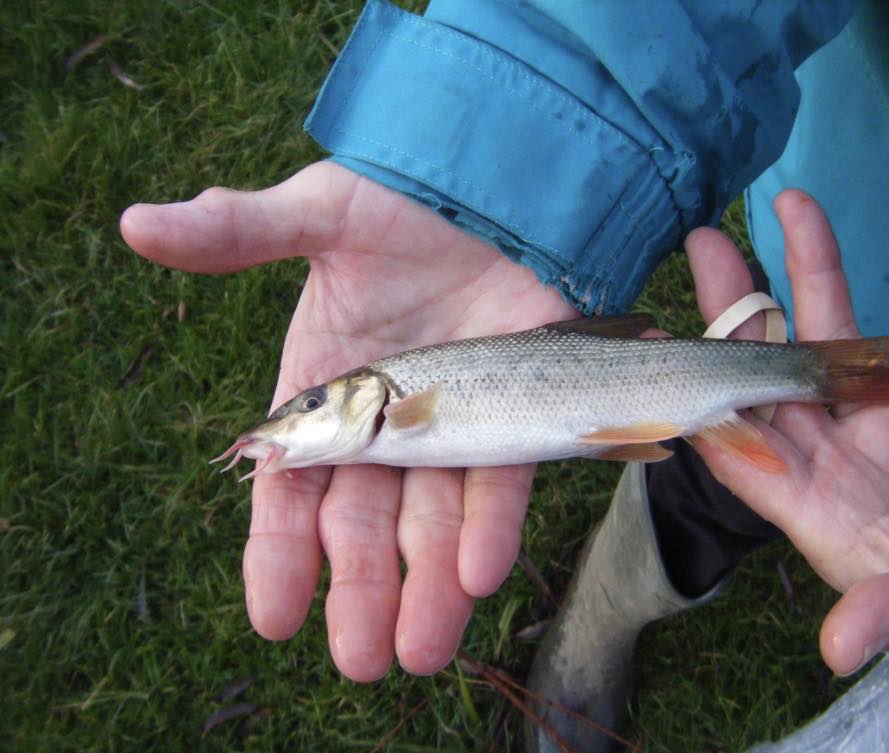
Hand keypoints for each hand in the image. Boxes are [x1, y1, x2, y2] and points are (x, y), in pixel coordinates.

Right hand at [121, 161, 575, 679]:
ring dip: (428, 584)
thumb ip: (238, 231)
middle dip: (359, 588)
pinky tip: (479, 574)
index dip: (279, 551)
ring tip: (424, 648)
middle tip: (359, 658)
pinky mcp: (513, 413)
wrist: (496, 186)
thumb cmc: (400, 201)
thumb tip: (138, 225)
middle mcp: (384, 419)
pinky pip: (498, 481)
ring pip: (432, 518)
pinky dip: (488, 526)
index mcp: (324, 389)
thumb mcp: (318, 214)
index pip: (291, 485)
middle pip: (364, 519)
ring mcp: (451, 421)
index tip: (275, 617)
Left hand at [686, 190, 888, 674]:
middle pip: (768, 365)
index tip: (665, 341)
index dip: (699, 392)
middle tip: (704, 243)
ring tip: (794, 204)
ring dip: (817, 268)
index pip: (736, 437)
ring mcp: (874, 414)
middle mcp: (824, 445)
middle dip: (739, 305)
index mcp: (802, 497)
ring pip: (837, 329)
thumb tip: (843, 645)